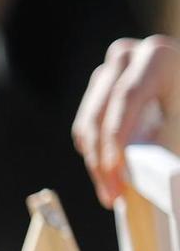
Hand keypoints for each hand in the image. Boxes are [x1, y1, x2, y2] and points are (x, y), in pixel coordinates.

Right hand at [72, 36, 179, 207]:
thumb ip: (165, 137)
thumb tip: (135, 165)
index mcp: (157, 56)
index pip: (126, 96)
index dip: (117, 135)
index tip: (116, 171)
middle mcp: (127, 56)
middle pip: (101, 112)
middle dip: (103, 158)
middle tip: (113, 194)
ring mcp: (110, 71)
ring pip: (88, 122)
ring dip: (95, 162)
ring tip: (112, 193)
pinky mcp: (100, 89)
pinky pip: (85, 126)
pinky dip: (94, 154)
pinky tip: (110, 176)